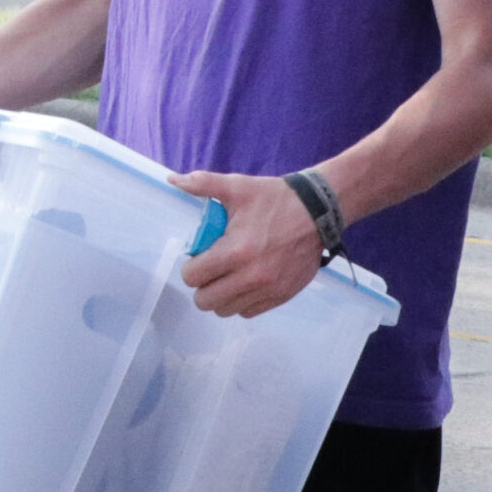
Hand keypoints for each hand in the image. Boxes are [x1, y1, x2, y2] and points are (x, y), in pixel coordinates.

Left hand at [172, 170, 324, 317]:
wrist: (318, 212)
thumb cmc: (273, 199)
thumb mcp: (236, 186)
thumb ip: (202, 184)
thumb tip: (173, 179)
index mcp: (236, 251)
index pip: (193, 277)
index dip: (189, 268)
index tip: (197, 258)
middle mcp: (252, 276)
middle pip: (206, 301)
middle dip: (202, 286)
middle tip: (209, 270)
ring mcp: (269, 289)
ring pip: (227, 310)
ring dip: (221, 296)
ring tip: (225, 277)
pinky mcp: (283, 296)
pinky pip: (249, 312)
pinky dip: (241, 301)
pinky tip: (243, 283)